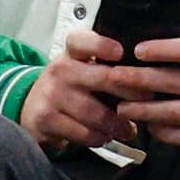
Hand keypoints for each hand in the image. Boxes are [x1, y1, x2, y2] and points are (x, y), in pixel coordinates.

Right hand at [20, 29, 137, 150]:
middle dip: (133, 93)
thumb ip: (107, 69)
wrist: (31, 111)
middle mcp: (60, 69)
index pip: (83, 41)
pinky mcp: (46, 118)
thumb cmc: (69, 90)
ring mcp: (51, 94)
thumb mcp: (82, 71)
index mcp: (72, 53)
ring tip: (127, 129)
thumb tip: (148, 80)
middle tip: (147, 102)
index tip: (121, 53)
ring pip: (98, 114)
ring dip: (119, 126)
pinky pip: (85, 133)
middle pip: (105, 78)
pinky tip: (104, 136)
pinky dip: (100, 138)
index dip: (102, 45)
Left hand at [106, 24, 179, 149]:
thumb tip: (158, 25)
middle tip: (113, 78)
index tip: (136, 51)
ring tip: (121, 107)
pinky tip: (147, 126)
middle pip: (172, 82)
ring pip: (173, 113)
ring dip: (143, 111)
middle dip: (138, 80)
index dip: (160, 49)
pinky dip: (161, 132)